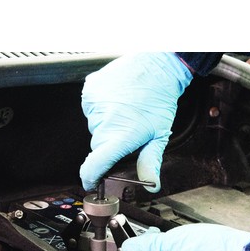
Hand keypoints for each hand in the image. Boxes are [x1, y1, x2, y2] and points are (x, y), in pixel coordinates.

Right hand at [79, 53, 191, 192]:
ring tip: (124, 110)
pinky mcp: (89, 90)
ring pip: (94, 126)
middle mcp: (104, 120)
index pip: (95, 165)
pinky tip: (116, 100)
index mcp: (122, 135)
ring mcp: (94, 103)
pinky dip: (101, 109)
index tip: (92, 182)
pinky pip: (90, 109)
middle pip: (97, 145)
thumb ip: (151, 162)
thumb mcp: (159, 135)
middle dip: (109, 143)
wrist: (157, 65)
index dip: (91, 177)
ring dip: (106, 124)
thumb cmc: (160, 98)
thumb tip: (152, 185)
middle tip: (127, 129)